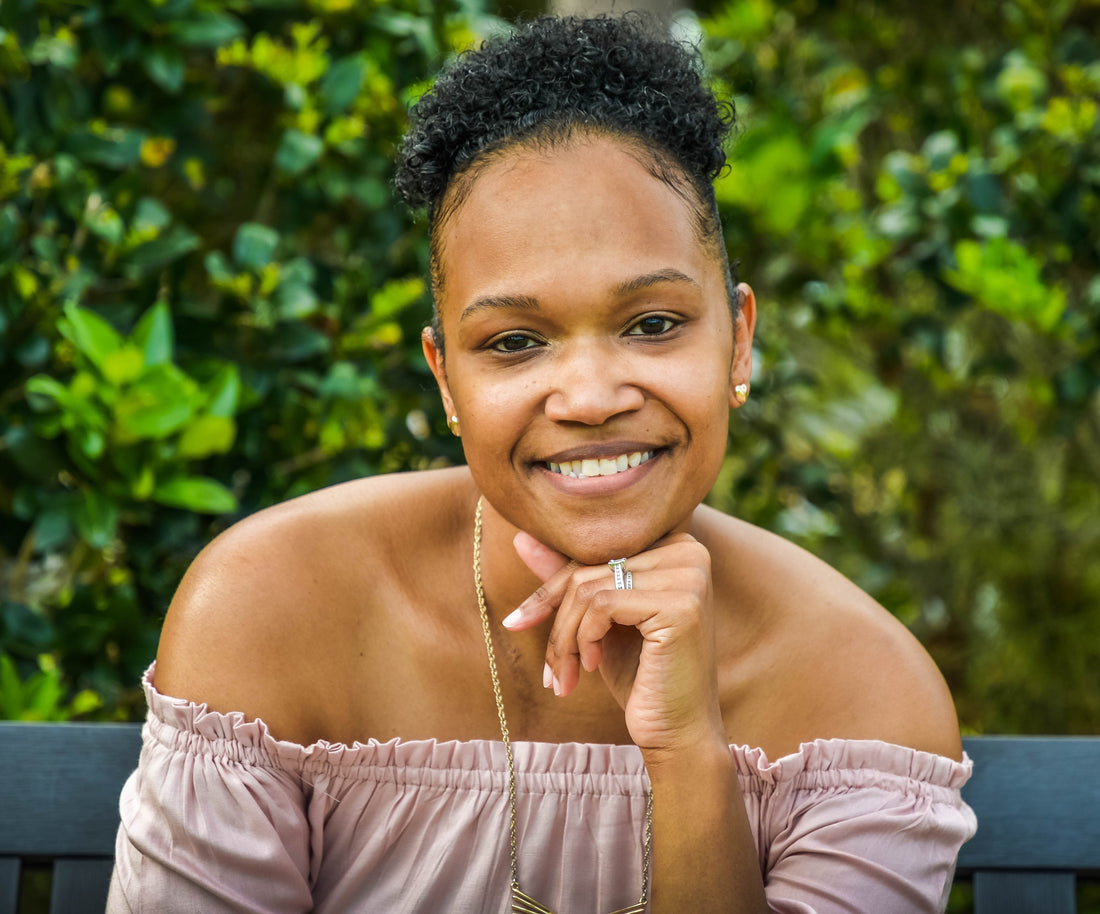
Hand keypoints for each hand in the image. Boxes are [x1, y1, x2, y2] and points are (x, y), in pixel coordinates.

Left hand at [504, 533, 724, 751]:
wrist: (678, 733)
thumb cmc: (641, 676)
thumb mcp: (599, 622)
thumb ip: (570, 578)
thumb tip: (521, 538)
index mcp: (675, 546)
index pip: (595, 552)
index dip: (553, 589)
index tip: (518, 621)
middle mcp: (689, 551)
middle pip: (590, 568)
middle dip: (557, 621)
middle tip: (548, 670)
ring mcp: (689, 576)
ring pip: (589, 588)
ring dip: (564, 639)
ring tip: (563, 676)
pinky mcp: (681, 604)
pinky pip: (602, 605)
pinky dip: (584, 639)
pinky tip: (593, 667)